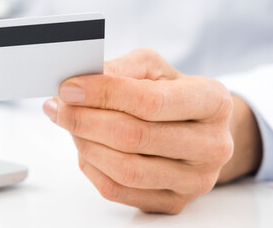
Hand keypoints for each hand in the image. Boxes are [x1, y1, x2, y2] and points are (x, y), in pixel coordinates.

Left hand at [43, 49, 261, 213]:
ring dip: (85, 144)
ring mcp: (196, 180)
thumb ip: (120, 69)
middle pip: (133, 137)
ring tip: (69, 125)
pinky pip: (118, 191)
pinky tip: (84, 148)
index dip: (102, 94)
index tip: (69, 88)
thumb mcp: (153, 69)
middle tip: (59, 106)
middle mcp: (212, 145)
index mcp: (213, 102)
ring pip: (124, 169)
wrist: (198, 131)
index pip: (149, 102)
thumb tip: (81, 83)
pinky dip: (91, 168)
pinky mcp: (173, 203)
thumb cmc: (171, 94)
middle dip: (85, 119)